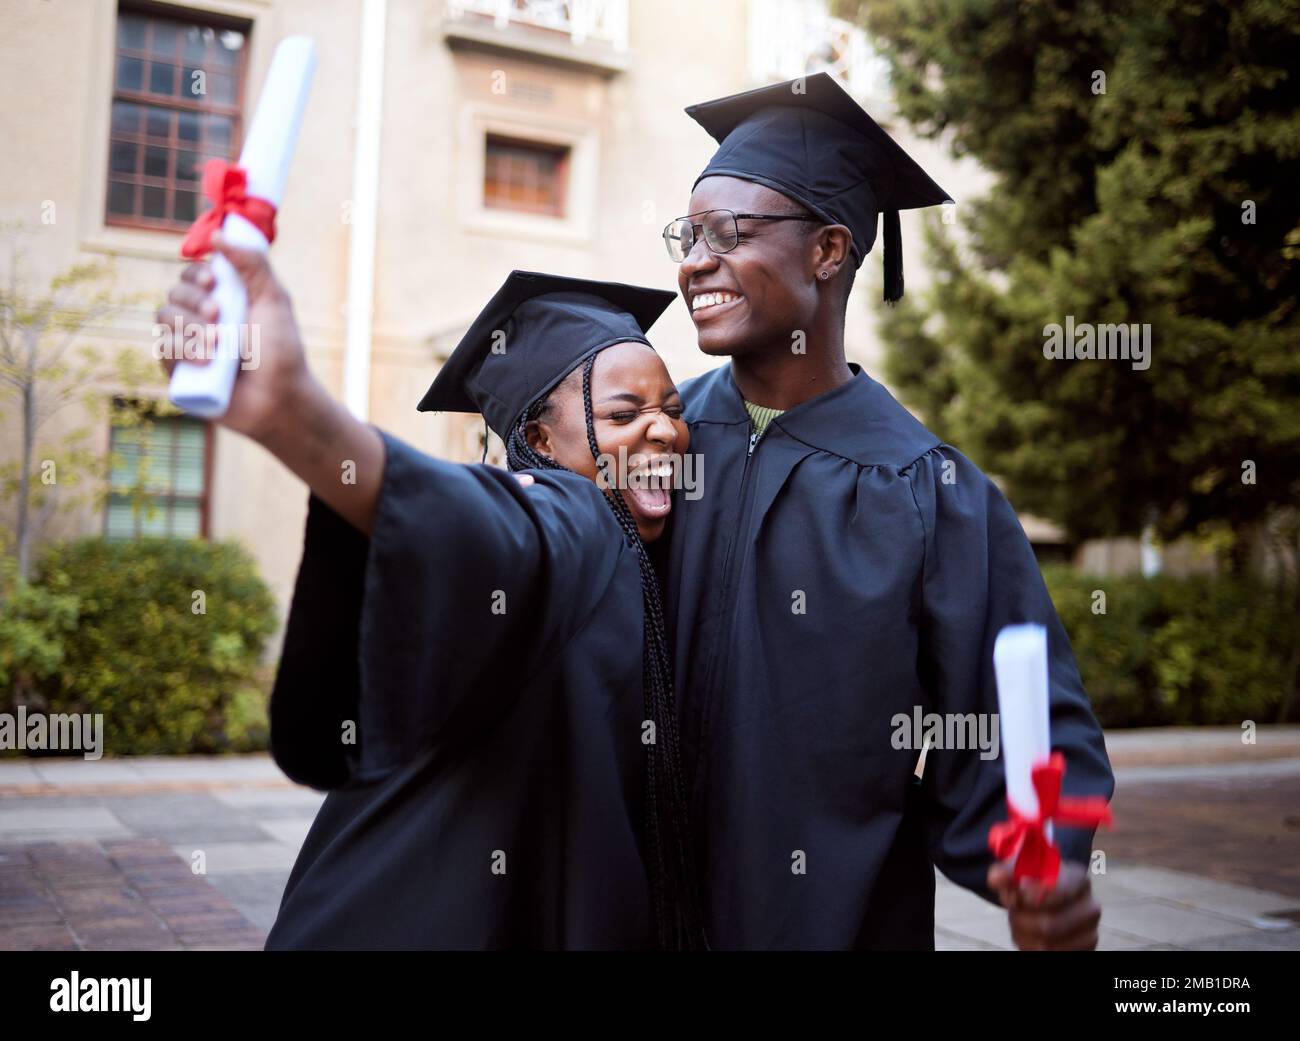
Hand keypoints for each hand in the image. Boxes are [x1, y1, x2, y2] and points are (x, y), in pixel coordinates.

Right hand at [155, 233, 315, 443]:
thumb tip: (217, 236)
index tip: (214, 282)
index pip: (191, 275)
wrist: (281, 398)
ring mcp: (188, 345)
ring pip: (163, 319)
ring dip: (190, 329)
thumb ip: (252, 264)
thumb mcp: (273, 299)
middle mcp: (200, 320)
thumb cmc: (282, 351)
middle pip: (174, 294)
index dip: (195, 275)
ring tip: (219, 347)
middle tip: (220, 316)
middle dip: (194, 302)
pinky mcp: (179, 372)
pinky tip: (206, 362)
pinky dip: (181, 352)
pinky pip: (163, 351)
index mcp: (221, 300)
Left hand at [987, 859, 1100, 950]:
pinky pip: (1052, 955)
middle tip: (1014, 911)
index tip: (1016, 896)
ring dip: (1024, 934)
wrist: (1049, 896)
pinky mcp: (1086, 949)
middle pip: (1048, 925)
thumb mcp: (1021, 869)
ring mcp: (1090, 931)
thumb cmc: (1035, 881)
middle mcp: (1091, 906)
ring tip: (1021, 921)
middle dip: (1021, 920)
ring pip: (1048, 944)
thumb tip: (995, 878)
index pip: (1058, 892)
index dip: (1031, 897)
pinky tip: (1030, 934)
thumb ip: (1008, 872)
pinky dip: (1031, 946)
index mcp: (1078, 879)